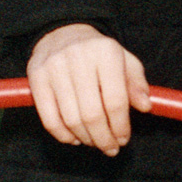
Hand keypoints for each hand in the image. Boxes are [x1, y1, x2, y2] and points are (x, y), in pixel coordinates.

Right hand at [25, 23, 150, 154]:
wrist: (63, 33)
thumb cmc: (100, 54)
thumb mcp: (125, 61)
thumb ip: (137, 84)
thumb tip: (145, 106)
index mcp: (106, 53)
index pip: (116, 101)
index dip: (120, 126)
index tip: (123, 139)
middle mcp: (78, 58)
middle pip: (92, 114)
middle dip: (103, 138)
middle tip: (110, 148)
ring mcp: (54, 68)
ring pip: (71, 119)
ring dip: (85, 138)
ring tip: (94, 142)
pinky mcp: (36, 77)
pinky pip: (48, 117)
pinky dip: (62, 135)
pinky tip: (74, 138)